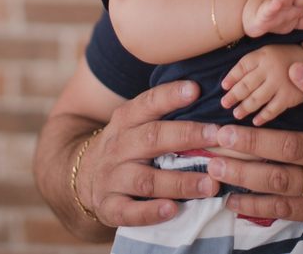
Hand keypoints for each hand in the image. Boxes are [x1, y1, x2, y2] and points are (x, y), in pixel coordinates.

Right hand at [82, 81, 221, 226]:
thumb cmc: (128, 146)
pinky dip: (150, 212)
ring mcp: (111, 177)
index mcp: (126, 120)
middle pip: (151, 138)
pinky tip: (172, 210)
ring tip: (210, 184)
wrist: (84, 177)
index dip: (170, 96)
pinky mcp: (108, 207)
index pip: (148, 103)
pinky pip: (128, 212)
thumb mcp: (137, 124)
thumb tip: (212, 99)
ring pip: (146, 180)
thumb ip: (166, 114)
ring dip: (180, 182)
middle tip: (218, 137)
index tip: (196, 89)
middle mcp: (117, 146)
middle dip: (186, 136)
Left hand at [220, 44, 302, 125]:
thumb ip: (251, 64)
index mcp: (262, 55)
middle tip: (224, 104)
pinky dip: (263, 116)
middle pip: (247, 84)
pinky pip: (272, 109)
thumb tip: (229, 82)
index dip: (231, 77)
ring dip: (245, 107)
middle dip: (233, 96)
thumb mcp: (267, 52)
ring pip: (257, 99)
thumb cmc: (282, 58)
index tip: (223, 87)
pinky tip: (255, 121)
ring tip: (236, 114)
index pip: (242, 67)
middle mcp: (270, 68)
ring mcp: (280, 83)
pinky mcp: (289, 96)